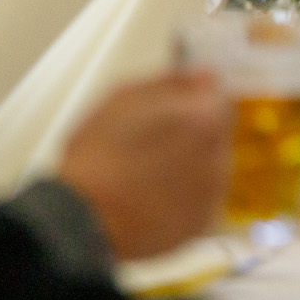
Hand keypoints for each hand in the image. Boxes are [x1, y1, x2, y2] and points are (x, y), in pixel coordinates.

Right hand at [55, 72, 232, 260]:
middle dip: (191, 131)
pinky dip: (181, 196)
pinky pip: (198, 200)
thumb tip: (201, 75)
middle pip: (215, 131)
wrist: (80, 220)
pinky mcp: (200, 225)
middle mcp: (220, 155)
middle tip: (152, 141)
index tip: (171, 107)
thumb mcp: (123, 98)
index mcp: (206, 119)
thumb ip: (170, 81)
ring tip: (145, 173)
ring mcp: (212, 193)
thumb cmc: (96, 158)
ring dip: (188, 163)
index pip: (215, 94)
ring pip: (208, 166)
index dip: (191, 98)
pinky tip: (150, 197)